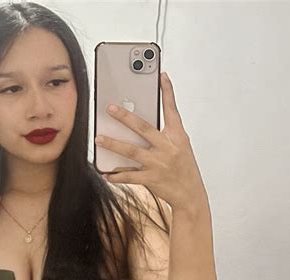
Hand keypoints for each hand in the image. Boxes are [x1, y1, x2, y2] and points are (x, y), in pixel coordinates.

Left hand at [95, 71, 207, 212]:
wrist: (190, 195)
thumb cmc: (183, 168)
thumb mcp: (179, 147)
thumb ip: (163, 135)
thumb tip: (138, 126)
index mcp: (177, 136)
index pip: (172, 110)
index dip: (167, 92)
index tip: (161, 75)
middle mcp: (168, 147)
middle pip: (144, 128)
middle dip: (126, 117)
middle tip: (110, 108)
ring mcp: (159, 164)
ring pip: (131, 151)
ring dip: (113, 144)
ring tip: (98, 139)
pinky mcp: (152, 179)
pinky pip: (129, 176)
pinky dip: (116, 175)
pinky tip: (105, 173)